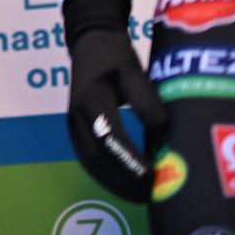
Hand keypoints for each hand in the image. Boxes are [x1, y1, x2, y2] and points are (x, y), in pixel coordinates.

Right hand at [65, 28, 165, 200]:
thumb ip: (145, 96)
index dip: (129, 160)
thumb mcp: (132, 68)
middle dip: (122, 180)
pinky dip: (105, 174)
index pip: (108, 137)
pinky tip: (123, 183)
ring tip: (139, 195)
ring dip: (113, 181)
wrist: (89, 39)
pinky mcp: (77, 127)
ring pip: (89, 161)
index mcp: (91, 99)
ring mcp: (74, 123)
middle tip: (150, 195)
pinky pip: (88, 157)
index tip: (153, 175)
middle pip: (96, 157)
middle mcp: (77, 115)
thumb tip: (160, 127)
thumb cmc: (114, 54)